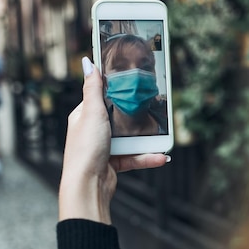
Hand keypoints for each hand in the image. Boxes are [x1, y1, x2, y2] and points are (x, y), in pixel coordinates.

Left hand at [59, 57, 168, 223]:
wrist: (87, 186)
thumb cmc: (85, 149)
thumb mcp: (91, 112)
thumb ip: (92, 88)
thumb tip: (88, 62)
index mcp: (84, 116)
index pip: (100, 96)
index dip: (116, 89)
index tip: (132, 81)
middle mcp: (93, 131)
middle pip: (119, 117)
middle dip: (136, 114)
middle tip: (154, 105)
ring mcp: (103, 148)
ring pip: (130, 138)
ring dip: (147, 139)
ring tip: (164, 136)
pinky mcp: (113, 163)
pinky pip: (134, 157)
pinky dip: (147, 157)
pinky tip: (161, 156)